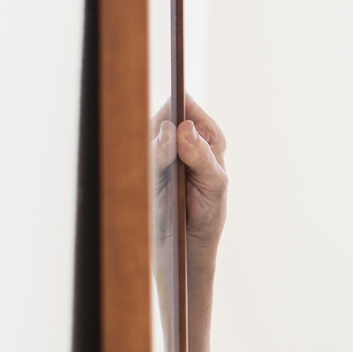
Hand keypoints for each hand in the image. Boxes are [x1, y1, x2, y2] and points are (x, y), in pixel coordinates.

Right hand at [151, 95, 227, 268]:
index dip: (179, 106)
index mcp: (203, 135)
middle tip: (170, 147)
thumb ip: (203, 156)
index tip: (175, 115)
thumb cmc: (207, 211)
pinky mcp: (140, 171)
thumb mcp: (215, 185)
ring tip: (167, 174)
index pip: (186, 106)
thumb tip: (184, 127)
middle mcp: (177, 140)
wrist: (186, 245)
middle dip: (164, 131)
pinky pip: (137, 159)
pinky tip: (151, 177)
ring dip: (155, 150)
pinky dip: (144, 165)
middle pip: (161, 117)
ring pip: (146, 137)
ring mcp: (156, 154)